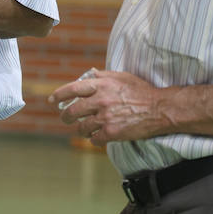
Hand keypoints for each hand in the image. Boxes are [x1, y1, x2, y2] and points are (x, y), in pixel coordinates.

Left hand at [48, 68, 167, 146]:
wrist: (159, 109)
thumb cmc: (142, 91)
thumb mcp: (122, 76)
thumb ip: (103, 76)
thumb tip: (88, 75)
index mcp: (102, 84)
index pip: (72, 89)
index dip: (59, 95)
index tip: (52, 100)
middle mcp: (101, 100)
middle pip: (72, 112)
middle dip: (66, 117)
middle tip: (66, 119)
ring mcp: (105, 117)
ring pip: (81, 127)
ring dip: (81, 129)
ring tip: (86, 129)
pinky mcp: (112, 133)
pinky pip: (93, 139)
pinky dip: (94, 139)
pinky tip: (98, 136)